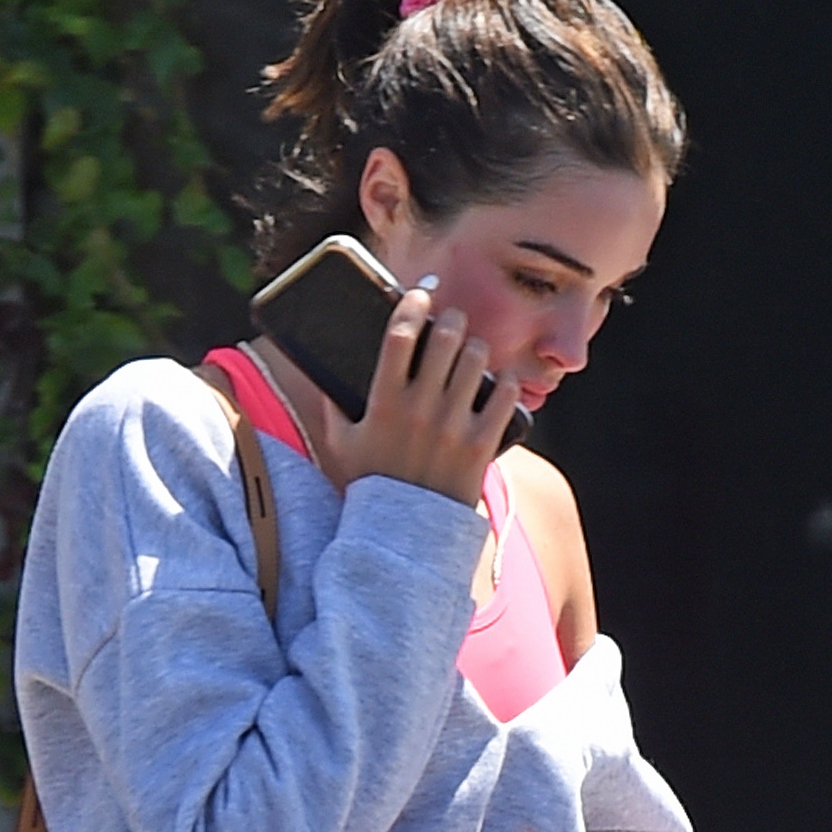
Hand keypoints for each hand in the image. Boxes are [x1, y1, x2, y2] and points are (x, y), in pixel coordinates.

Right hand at [315, 284, 519, 507]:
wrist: (403, 537)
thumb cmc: (370, 486)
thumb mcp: (341, 446)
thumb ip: (333, 407)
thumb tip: (327, 374)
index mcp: (384, 403)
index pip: (400, 335)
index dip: (412, 306)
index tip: (419, 295)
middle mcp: (420, 410)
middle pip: (445, 339)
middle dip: (452, 320)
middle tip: (453, 321)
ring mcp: (452, 427)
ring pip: (476, 360)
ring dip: (476, 348)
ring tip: (473, 352)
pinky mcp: (480, 447)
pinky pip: (503, 396)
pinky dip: (505, 383)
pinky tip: (500, 382)